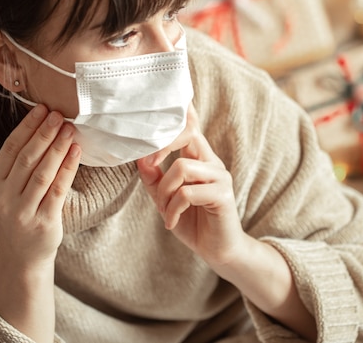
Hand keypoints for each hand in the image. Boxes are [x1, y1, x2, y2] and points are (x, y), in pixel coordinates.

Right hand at [0, 104, 80, 269]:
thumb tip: (44, 126)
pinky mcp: (43, 222)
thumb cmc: (20, 214)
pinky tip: (76, 152)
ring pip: (42, 172)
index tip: (42, 108)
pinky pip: (57, 189)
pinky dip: (68, 168)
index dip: (27, 126)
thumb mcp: (9, 189)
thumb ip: (20, 164)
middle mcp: (4, 197)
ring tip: (70, 129)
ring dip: (58, 148)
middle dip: (44, 133)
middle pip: (27, 158)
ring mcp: (23, 211)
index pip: (10, 148)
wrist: (22, 257)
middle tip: (59, 114)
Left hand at [137, 105, 244, 265]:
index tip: (163, 111)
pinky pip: (187, 193)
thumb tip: (139, 158)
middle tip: (148, 166)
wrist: (217, 251)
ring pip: (182, 167)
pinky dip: (173, 209)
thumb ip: (154, 179)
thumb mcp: (166, 199)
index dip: (181, 113)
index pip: (191, 127)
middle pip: (188, 135)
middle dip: (161, 148)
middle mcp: (212, 163)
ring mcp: (220, 177)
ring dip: (165, 191)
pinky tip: (171, 223)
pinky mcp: (223, 195)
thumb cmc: (193, 222)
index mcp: (200, 158)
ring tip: (164, 211)